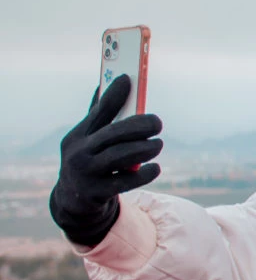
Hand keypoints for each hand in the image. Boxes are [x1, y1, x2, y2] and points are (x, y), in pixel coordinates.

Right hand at [49, 74, 163, 245]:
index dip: (112, 95)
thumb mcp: (86, 140)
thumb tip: (109, 82)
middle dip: (138, 125)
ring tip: (158, 144)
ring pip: (119, 157)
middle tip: (158, 123)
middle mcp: (78, 153)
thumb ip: (99, 115)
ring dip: (144, 148)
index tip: (127, 79)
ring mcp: (86, 174)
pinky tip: (155, 168)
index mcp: (77, 136)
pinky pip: (125, 181)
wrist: (73, 200)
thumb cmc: (88, 160)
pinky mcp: (97, 192)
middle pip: (112, 134)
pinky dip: (143, 174)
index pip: (97, 112)